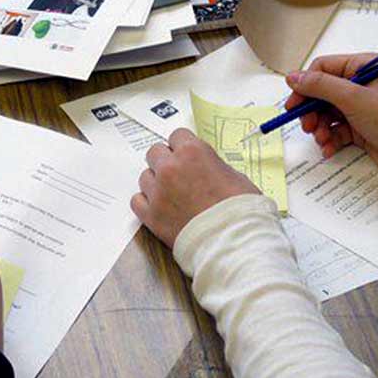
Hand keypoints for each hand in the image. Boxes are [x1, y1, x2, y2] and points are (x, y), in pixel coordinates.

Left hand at [131, 129, 259, 247]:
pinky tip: (159, 207)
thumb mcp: (235, 176)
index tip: (186, 155)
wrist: (233, 242)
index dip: (183, 146)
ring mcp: (158, 191)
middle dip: (166, 161)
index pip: (177, 136)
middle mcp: (170, 167)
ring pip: (145, 176)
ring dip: (156, 182)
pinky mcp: (151, 215)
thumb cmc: (240, 210)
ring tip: (171, 194)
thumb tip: (206, 169)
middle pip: (155, 152)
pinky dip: (146, 202)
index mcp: (192, 152)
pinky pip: (137, 201)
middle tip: (178, 174)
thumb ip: (213, 166)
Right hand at [285, 54, 377, 183]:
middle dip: (311, 111)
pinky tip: (329, 148)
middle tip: (306, 126)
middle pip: (322, 93)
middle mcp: (362, 85)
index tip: (294, 103)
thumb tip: (293, 76)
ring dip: (320, 128)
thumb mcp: (353, 98)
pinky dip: (330, 139)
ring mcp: (362, 108)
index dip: (306, 85)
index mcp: (363, 67)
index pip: (323, 69)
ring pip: (327, 114)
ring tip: (322, 139)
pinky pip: (337, 131)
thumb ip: (320, 86)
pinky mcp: (363, 129)